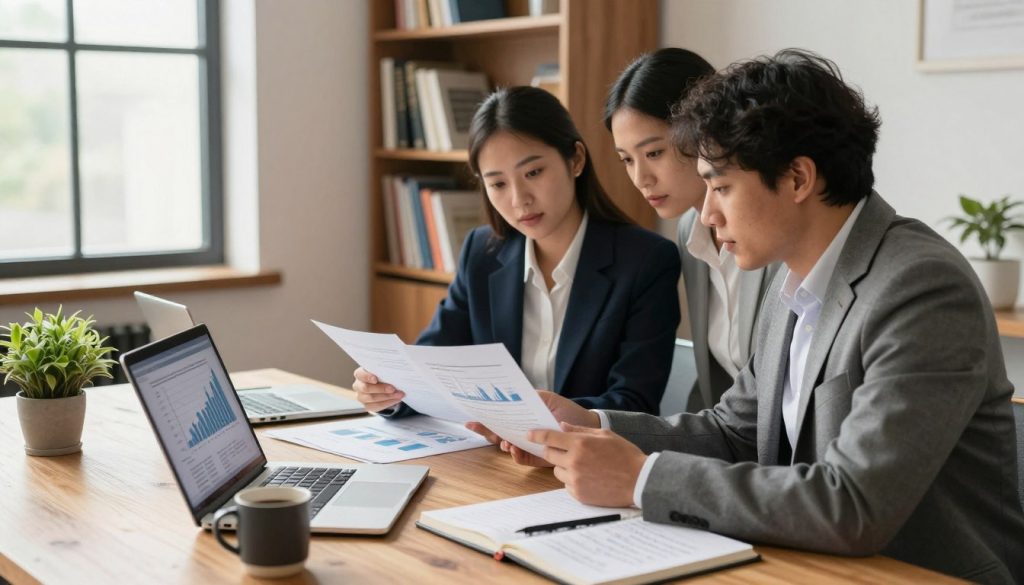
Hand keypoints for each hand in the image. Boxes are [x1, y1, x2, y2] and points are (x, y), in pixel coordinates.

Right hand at [352, 367, 403, 412]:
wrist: (382, 387)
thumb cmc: (381, 376)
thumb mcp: (382, 371)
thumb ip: (385, 371)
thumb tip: (395, 371)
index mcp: (360, 374)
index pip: (360, 374)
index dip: (367, 377)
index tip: (375, 379)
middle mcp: (358, 386)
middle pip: (366, 388)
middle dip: (381, 389)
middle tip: (393, 389)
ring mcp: (361, 397)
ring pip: (372, 398)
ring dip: (387, 396)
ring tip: (399, 394)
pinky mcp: (367, 405)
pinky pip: (377, 406)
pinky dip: (388, 402)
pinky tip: (396, 399)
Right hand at [465, 390, 598, 465]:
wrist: (586, 427)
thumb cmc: (567, 411)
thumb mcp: (546, 399)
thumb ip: (529, 397)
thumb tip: (509, 394)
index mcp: (523, 417)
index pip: (501, 417)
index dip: (486, 416)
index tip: (473, 414)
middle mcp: (523, 431)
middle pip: (499, 432)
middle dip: (486, 430)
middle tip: (474, 425)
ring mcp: (529, 445)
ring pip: (508, 446)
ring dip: (502, 443)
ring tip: (504, 441)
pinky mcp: (538, 457)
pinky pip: (522, 459)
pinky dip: (516, 455)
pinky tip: (514, 449)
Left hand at [527, 422, 646, 506]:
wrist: (639, 480)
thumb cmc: (624, 454)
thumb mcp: (604, 435)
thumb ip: (580, 431)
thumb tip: (561, 426)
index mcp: (580, 444)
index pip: (549, 437)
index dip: (537, 435)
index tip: (529, 434)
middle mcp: (574, 462)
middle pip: (549, 454)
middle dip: (552, 450)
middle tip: (563, 450)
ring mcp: (575, 480)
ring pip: (557, 471)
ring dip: (563, 466)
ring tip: (583, 465)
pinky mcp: (579, 494)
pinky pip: (566, 485)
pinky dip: (572, 480)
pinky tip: (589, 477)